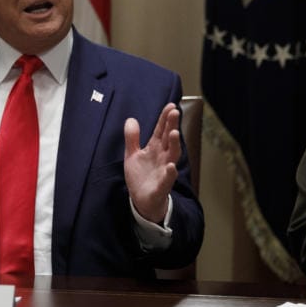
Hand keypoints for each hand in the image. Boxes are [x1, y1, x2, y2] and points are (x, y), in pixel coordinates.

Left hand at [123, 102, 180, 223]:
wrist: (142, 201)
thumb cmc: (140, 176)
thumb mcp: (132, 155)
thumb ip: (132, 138)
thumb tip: (131, 119)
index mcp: (155, 148)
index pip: (161, 130)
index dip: (165, 118)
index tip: (171, 105)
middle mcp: (163, 157)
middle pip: (169, 139)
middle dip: (172, 125)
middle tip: (175, 112)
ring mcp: (164, 171)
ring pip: (172, 156)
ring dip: (174, 145)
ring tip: (174, 133)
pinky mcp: (161, 186)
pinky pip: (167, 179)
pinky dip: (170, 173)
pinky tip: (171, 167)